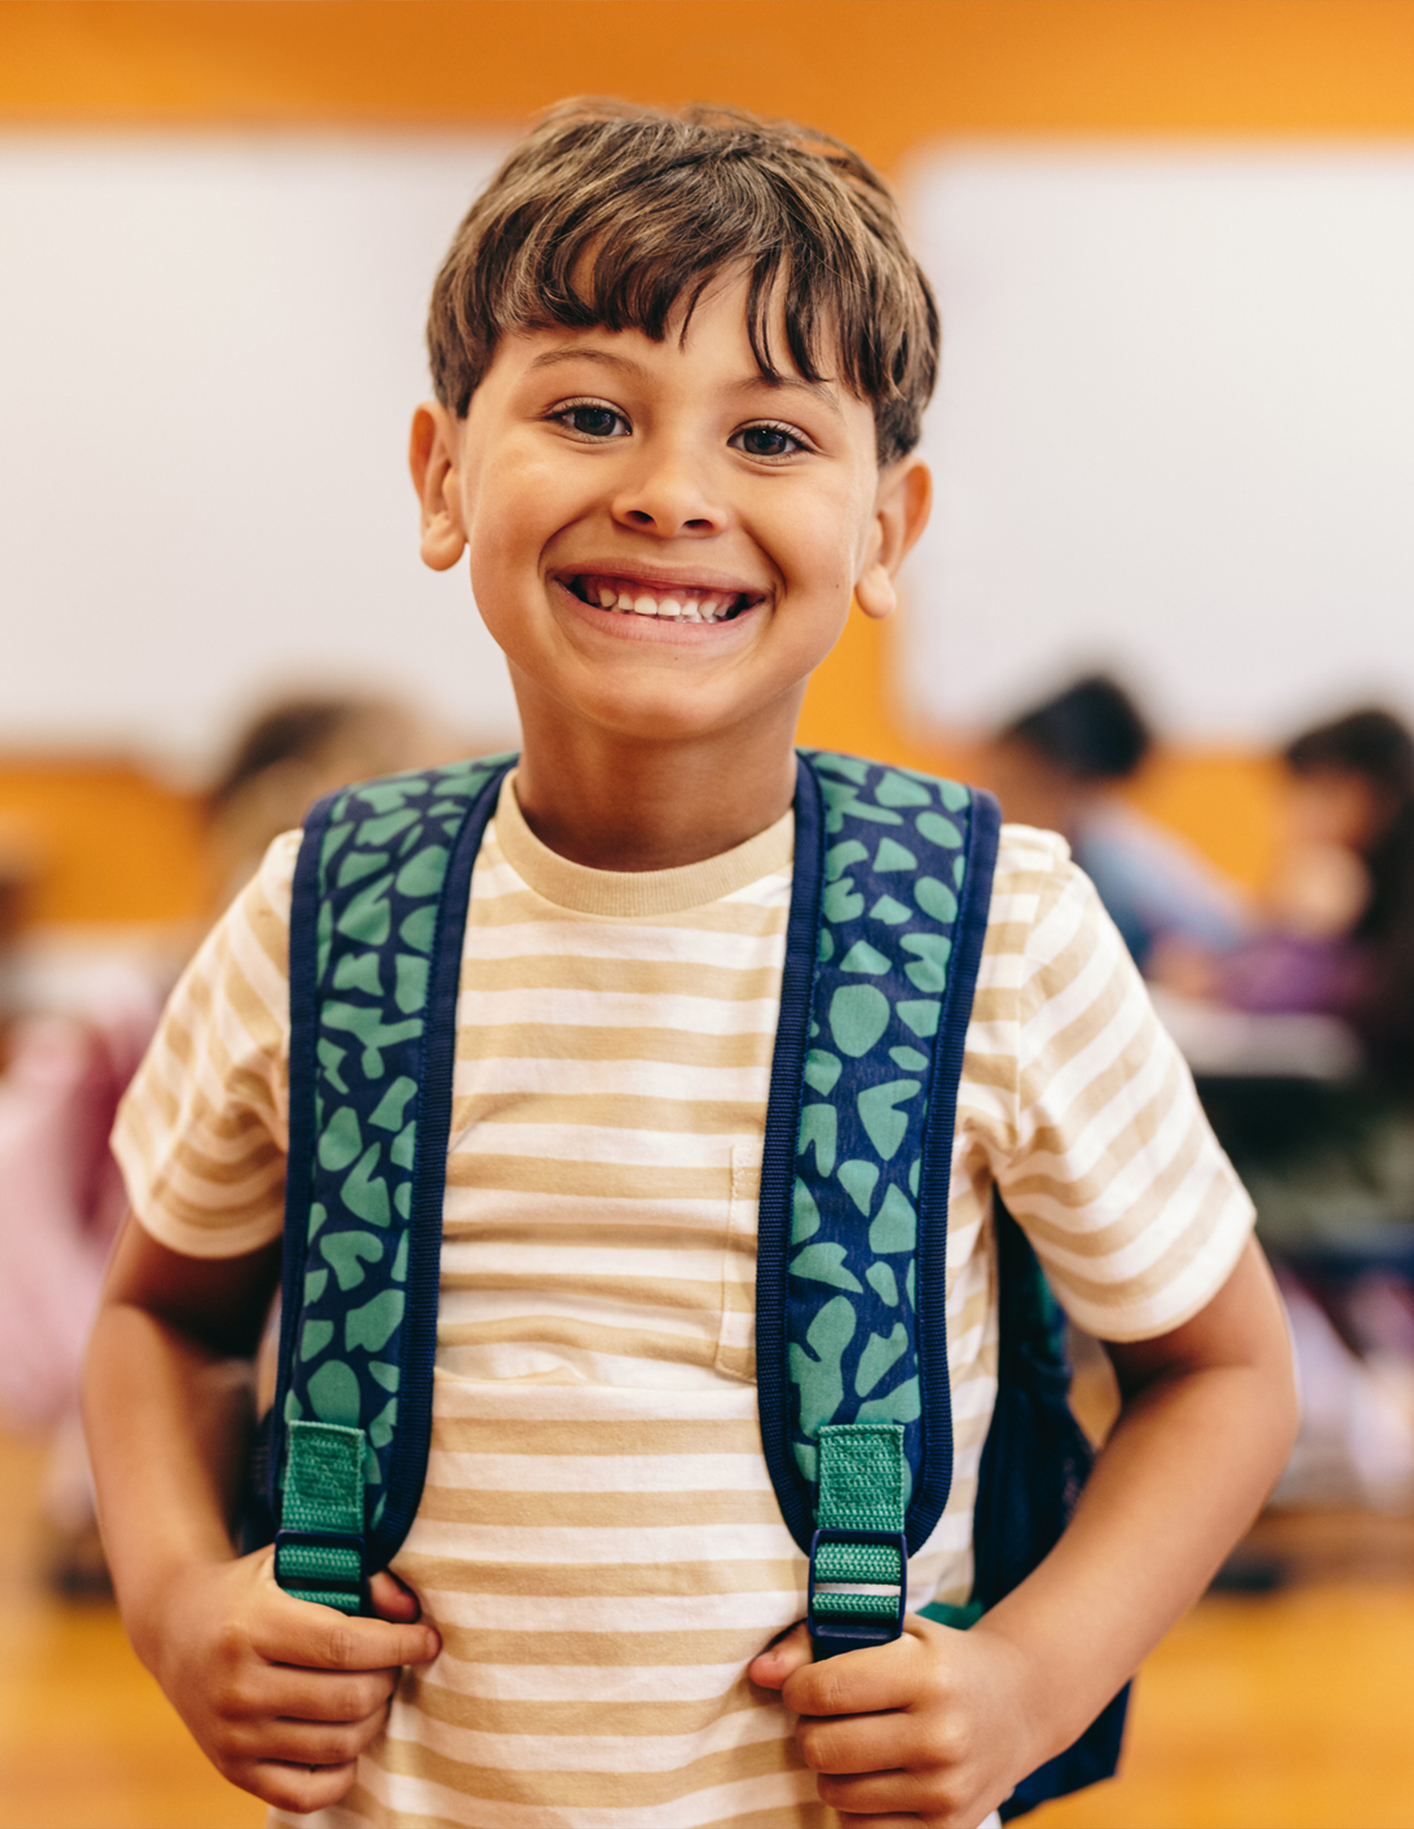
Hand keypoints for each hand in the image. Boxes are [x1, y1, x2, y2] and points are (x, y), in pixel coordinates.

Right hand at [140, 1548, 439, 1812]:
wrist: (174, 1624)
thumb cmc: (252, 1588)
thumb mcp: (295, 1561)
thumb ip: (360, 1576)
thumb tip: (412, 1614)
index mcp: (253, 1626)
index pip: (346, 1645)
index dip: (400, 1645)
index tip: (428, 1640)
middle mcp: (238, 1686)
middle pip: (348, 1699)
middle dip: (389, 1681)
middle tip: (393, 1665)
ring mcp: (232, 1735)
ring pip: (336, 1745)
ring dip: (373, 1720)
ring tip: (374, 1693)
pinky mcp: (231, 1770)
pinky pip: (305, 1794)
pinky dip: (342, 1772)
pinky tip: (347, 1738)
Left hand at [748, 1614, 1037, 1827]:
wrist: (1018, 1704)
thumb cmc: (937, 1658)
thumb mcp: (891, 1628)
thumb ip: (816, 1639)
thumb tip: (758, 1673)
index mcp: (928, 1674)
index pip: (824, 1690)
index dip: (796, 1688)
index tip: (805, 1684)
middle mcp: (942, 1736)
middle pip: (823, 1748)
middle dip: (810, 1729)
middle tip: (827, 1716)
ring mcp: (947, 1791)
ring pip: (836, 1793)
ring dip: (830, 1769)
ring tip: (854, 1742)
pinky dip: (854, 1806)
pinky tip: (874, 1776)